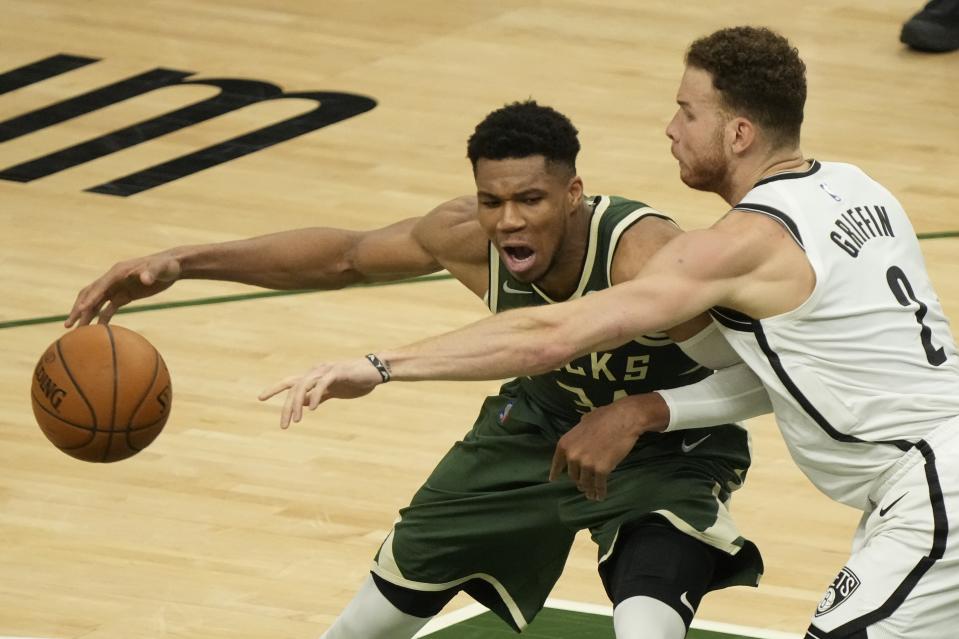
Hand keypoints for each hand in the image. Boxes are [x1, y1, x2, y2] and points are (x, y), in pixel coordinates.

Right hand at [66, 252, 181, 326]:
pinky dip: (101, 317)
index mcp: (118, 272)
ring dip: (86, 315)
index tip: (81, 310)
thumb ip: (152, 273)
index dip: (90, 298)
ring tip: (77, 331)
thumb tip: (144, 278)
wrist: (173, 266)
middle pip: (91, 294)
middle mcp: (114, 279)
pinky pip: (108, 308)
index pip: (100, 286)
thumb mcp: (161, 269)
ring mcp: (117, 287)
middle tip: (68, 325)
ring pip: (96, 302)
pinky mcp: (124, 295)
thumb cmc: (167, 266)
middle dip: (79, 309)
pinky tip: (96, 330)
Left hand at [258, 358, 383, 427]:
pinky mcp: (338, 372)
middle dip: (286, 406)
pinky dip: (315, 396)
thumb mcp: (334, 391)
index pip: (290, 382)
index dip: (275, 389)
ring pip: (304, 385)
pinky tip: (312, 409)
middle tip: (284, 425)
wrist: (377, 370)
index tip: (260, 398)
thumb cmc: (357, 380)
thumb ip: (319, 396)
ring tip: (296, 421)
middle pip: (293, 387)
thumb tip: (304, 404)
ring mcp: (326, 370)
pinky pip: (322, 384)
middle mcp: (317, 370)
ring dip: (297, 404)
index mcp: (314, 375)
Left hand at [549, 393, 668, 500]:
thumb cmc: (604, 417)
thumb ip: (578, 435)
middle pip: (573, 475)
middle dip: (578, 480)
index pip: (557, 463)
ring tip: (591, 495)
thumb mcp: (583, 423)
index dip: (555, 473)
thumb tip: (579, 439)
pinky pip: (599, 485)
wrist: (622, 419)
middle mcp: (572, 456)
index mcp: (565, 444)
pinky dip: (600, 492)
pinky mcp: (601, 470)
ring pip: (585, 483)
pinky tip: (600, 496)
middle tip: (584, 484)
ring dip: (589, 490)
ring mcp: (586, 464)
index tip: (553, 480)